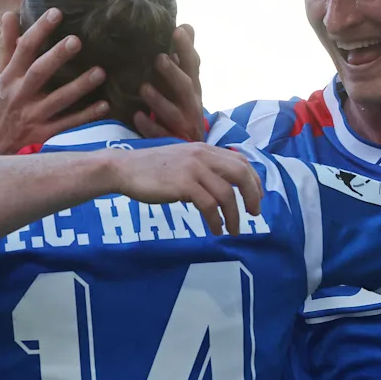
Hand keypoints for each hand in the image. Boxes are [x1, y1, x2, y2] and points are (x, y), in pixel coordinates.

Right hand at [0, 9, 108, 155]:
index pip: (23, 49)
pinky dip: (86, 115)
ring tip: (100, 72)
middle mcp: (20, 94)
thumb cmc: (3, 102)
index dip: (39, 30)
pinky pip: (68, 123)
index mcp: (9, 77)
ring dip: (79, 86)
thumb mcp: (0, 74)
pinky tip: (105, 105)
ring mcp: (33, 115)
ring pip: (58, 100)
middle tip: (77, 40)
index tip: (56, 13)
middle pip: (39, 72)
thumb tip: (10, 14)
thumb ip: (7, 45)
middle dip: (57, 56)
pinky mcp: (44, 132)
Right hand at [107, 143, 262, 235]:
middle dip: (252, 195)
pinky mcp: (182, 185)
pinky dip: (216, 221)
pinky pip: (209, 206)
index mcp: (204, 149)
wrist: (124, 168)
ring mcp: (192, 169)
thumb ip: (202, 168)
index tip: (256, 197)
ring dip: (234, 216)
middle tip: (254, 213)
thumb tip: (222, 188)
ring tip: (233, 230)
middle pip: (241, 173)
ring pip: (226, 193)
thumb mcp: (182, 160)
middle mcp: (202, 155)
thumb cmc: (151, 168)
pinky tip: (215, 229)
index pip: (240, 160)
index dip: (253, 180)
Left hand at [133, 24, 205, 141]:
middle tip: (159, 58)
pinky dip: (150, 126)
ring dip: (159, 101)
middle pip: (186, 88)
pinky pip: (162, 135)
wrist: (191, 147)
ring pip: (173, 113)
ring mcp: (183, 125)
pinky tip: (138, 116)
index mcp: (193, 88)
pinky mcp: (172, 141)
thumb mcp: (186, 82)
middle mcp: (191, 105)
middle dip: (174, 74)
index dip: (187, 49)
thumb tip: (186, 26)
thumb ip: (185, 56)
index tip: (177, 30)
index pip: (193, 66)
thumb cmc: (183, 107)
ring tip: (144, 88)